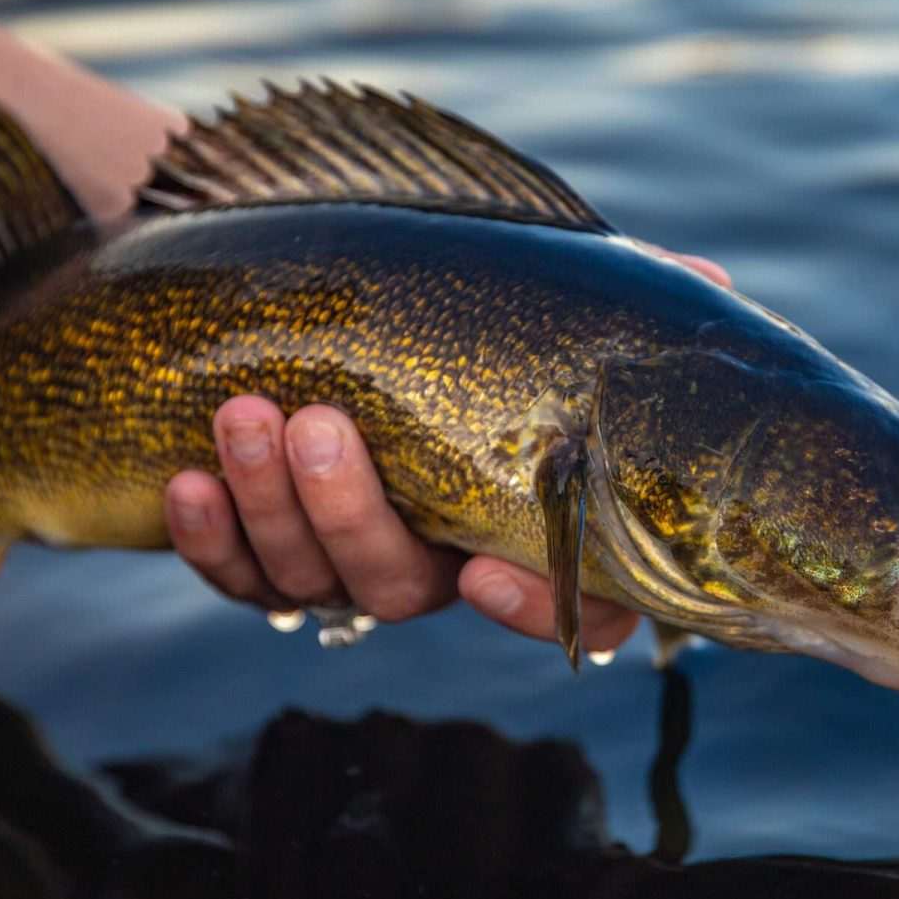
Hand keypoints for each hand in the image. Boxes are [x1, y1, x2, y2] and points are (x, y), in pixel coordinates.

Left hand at [164, 249, 730, 653]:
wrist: (303, 298)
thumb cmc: (447, 300)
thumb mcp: (534, 293)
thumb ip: (613, 303)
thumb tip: (711, 290)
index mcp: (517, 520)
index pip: (562, 605)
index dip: (530, 607)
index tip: (482, 566)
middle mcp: (433, 556)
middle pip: (398, 586)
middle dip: (350, 512)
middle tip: (320, 424)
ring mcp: (341, 558)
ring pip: (309, 580)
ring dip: (272, 505)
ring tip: (244, 415)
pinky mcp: (260, 552)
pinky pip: (234, 577)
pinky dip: (208, 539)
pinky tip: (187, 480)